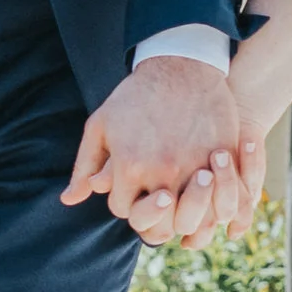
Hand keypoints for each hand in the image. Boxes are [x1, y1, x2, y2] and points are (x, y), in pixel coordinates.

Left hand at [64, 56, 263, 245]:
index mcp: (129, 166)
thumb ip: (85, 166)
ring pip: (193, 219)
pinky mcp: (222, 159)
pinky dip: (216, 207)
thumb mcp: (100, 125)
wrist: (180, 66)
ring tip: (183, 205)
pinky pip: (221, 200)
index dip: (126, 202)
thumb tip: (69, 200)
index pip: (123, 210)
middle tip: (159, 205)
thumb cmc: (136, 96)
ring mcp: (195, 167)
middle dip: (156, 219)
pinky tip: (208, 198)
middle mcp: (162, 173)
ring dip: (188, 217)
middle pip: (159, 225)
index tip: (132, 189)